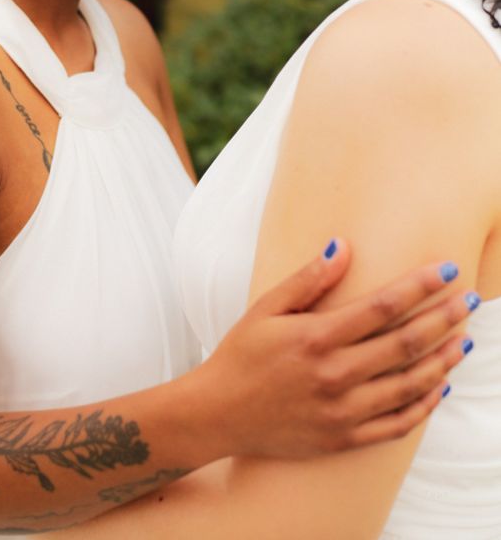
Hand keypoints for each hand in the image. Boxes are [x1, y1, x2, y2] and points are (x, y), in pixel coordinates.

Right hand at [200, 238, 470, 458]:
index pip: (382, 307)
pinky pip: (396, 425)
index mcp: (316, 338)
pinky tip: (438, 387)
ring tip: (465, 340)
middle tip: (468, 300)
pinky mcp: (343, 438)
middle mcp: (334, 376)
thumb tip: (344, 248)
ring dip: (442, 361)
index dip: (419, 286)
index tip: (445, 269)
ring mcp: (341, 412)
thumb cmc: (241, 354)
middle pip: (405, 344)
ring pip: (408, 385)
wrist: (217, 414)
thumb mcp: (266, 308)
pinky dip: (423, 406)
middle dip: (443, 318)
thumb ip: (308, 280)